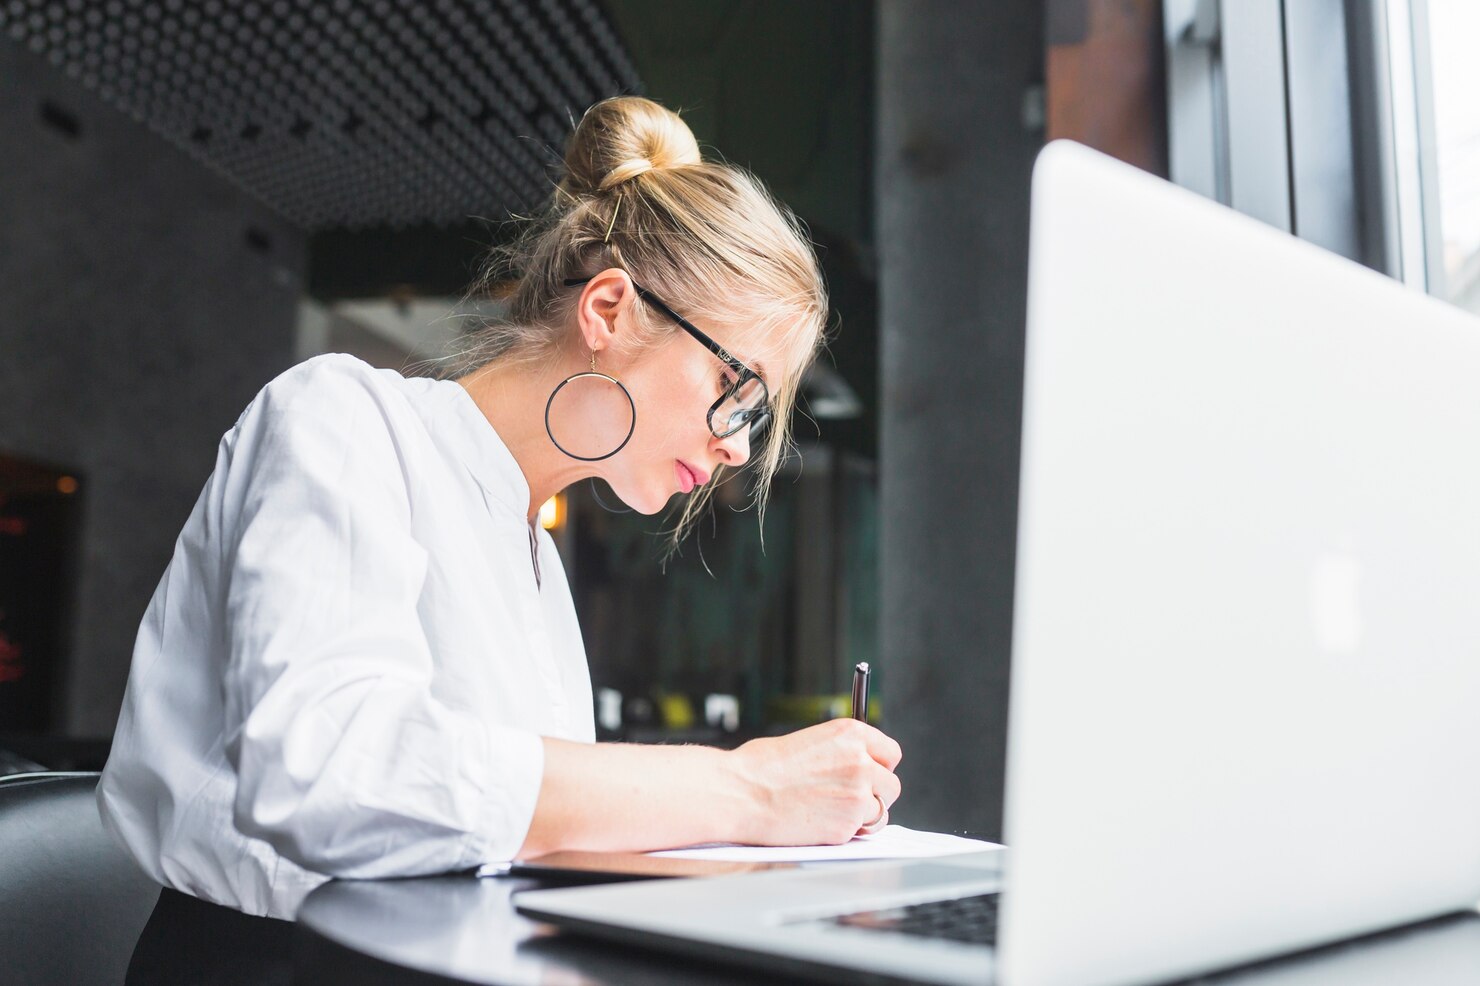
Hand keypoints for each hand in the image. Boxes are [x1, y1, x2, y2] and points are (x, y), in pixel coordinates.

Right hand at [727, 718, 902, 845]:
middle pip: (891, 784)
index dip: (880, 766)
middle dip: (875, 794)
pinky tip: (819, 824)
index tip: (871, 774)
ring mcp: (857, 795)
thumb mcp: (809, 743)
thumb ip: (840, 753)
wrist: (740, 792)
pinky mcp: (847, 825)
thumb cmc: (761, 767)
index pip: (890, 753)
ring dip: (864, 816)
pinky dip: (845, 833)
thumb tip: (856, 768)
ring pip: (882, 812)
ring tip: (832, 813)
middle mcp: (861, 762)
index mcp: (851, 734)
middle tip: (849, 799)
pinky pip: (860, 833)